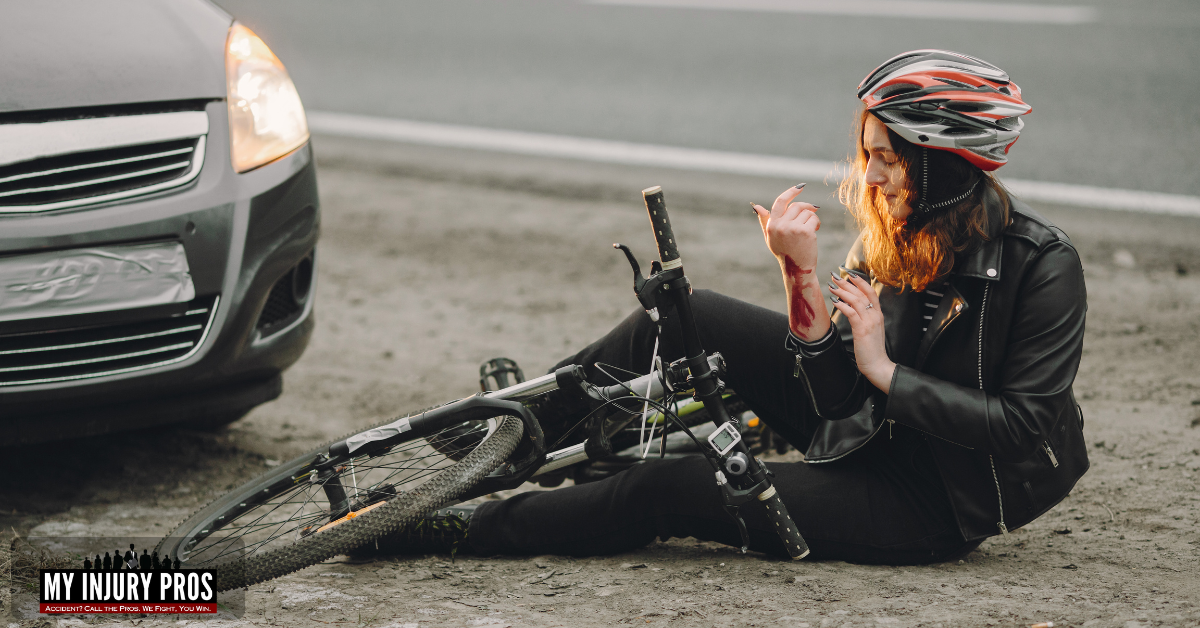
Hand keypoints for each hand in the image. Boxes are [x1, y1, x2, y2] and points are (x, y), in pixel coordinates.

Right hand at [753, 184, 820, 271]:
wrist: (797, 269)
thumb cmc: (784, 253)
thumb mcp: (771, 236)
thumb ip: (765, 220)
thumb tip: (756, 206)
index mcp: (771, 225)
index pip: (780, 202)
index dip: (791, 192)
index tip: (801, 186)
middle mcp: (780, 225)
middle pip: (796, 206)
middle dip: (807, 208)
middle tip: (813, 210)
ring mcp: (792, 228)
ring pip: (806, 212)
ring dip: (812, 218)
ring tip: (810, 229)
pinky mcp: (804, 231)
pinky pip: (813, 219)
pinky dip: (816, 224)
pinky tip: (814, 233)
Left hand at [828, 271, 895, 392]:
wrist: (877, 364)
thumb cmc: (871, 349)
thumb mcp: (870, 330)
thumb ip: (865, 318)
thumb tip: (853, 309)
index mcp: (878, 314)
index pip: (871, 292)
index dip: (860, 282)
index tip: (850, 274)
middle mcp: (875, 315)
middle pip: (861, 293)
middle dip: (847, 283)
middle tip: (835, 276)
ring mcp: (870, 322)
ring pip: (856, 300)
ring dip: (843, 291)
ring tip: (832, 286)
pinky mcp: (862, 329)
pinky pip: (852, 312)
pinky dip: (843, 305)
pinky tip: (835, 301)